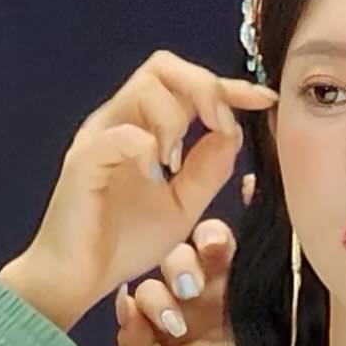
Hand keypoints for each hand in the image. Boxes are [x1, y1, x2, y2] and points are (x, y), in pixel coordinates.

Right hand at [0, 52, 275, 329]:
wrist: (81, 279)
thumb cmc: (124, 242)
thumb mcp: (184, 206)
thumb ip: (208, 170)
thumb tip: (233, 133)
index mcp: (145, 128)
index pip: (187, 84)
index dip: (229, 86)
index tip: (264, 99)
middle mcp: (121, 122)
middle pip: (164, 67)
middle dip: (204, 87)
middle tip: (220, 125)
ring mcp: (100, 137)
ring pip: (145, 88)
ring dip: (175, 119)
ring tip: (175, 163)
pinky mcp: (83, 161)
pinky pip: (120, 134)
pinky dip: (146, 148)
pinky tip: (155, 176)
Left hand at [116, 208, 246, 345]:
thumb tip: (123, 301)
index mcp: (172, 323)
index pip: (150, 290)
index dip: (153, 299)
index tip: (170, 326)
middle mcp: (199, 300)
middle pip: (176, 261)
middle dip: (177, 270)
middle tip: (189, 291)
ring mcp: (232, 285)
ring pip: (207, 244)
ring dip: (202, 248)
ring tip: (211, 263)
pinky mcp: (261, 276)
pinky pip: (240, 244)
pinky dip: (225, 231)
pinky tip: (225, 235)